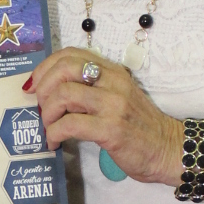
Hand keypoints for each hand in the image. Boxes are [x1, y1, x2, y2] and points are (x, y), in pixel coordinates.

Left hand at [27, 47, 182, 184]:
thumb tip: (52, 94)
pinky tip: (54, 142)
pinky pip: (70, 124)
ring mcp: (113, 105)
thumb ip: (91, 91)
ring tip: (48, 127)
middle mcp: (113, 83)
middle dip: (43, 87)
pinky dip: (54, 133)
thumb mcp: (117, 99)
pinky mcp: (111, 129)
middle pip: (64, 69)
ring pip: (64, 95)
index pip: (71, 54)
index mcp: (113, 72)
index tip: (35, 85)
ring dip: (47, 113)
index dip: (46, 67)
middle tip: (40, 106)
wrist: (167, 149)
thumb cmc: (139, 128)